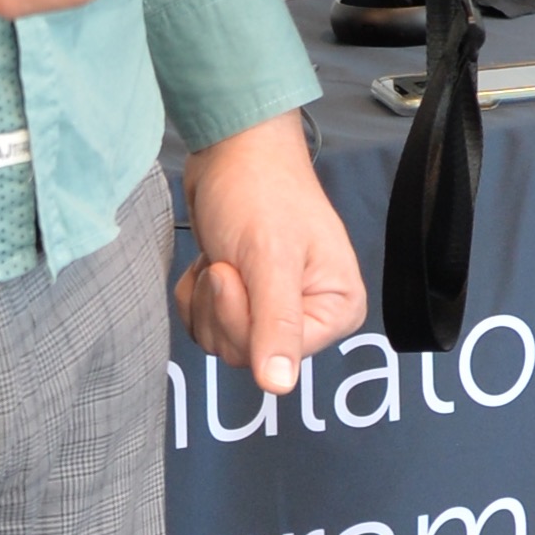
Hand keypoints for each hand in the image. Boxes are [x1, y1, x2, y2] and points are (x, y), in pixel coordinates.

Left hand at [175, 108, 367, 401]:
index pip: (280, 357)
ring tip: (222, 255)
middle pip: (246, 354)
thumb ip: (276, 325)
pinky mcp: (243, 301)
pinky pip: (206, 327)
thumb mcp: (270, 259)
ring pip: (221, 343)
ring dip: (205, 300)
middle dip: (222, 307)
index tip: (237, 274)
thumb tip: (279, 386)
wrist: (230, 147)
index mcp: (338, 309)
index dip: (245, 320)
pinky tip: (209, 261)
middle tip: (229, 261)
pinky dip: (195, 296)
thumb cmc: (260, 191)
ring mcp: (275, 310)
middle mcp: (312, 316)